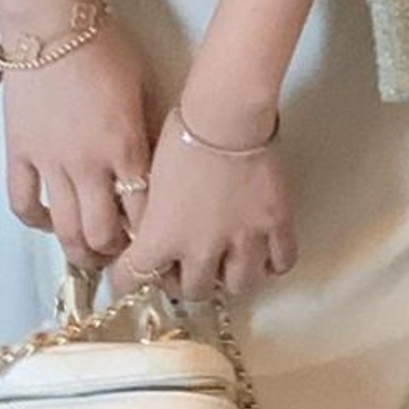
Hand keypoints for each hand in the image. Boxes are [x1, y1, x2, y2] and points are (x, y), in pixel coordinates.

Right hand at [1, 15, 155, 272]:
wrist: (52, 20)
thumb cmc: (103, 44)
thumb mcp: (145, 87)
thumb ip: (149, 134)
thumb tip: (158, 169)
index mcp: (126, 148)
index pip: (143, 215)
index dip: (150, 237)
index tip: (154, 241)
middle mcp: (89, 164)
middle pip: (103, 234)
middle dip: (115, 254)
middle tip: (121, 255)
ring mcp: (51, 162)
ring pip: (66, 229)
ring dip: (80, 250)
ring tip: (89, 253)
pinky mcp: (20, 153)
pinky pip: (24, 203)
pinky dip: (37, 221)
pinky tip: (50, 222)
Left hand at [113, 103, 297, 305]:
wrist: (224, 116)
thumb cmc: (180, 137)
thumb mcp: (149, 180)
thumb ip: (151, 217)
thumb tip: (152, 232)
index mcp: (163, 237)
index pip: (134, 278)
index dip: (128, 280)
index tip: (127, 277)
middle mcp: (201, 250)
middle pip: (193, 292)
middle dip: (185, 283)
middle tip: (184, 267)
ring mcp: (243, 241)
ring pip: (239, 286)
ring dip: (229, 279)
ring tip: (226, 263)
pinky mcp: (275, 225)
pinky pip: (281, 262)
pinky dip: (272, 264)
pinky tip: (263, 254)